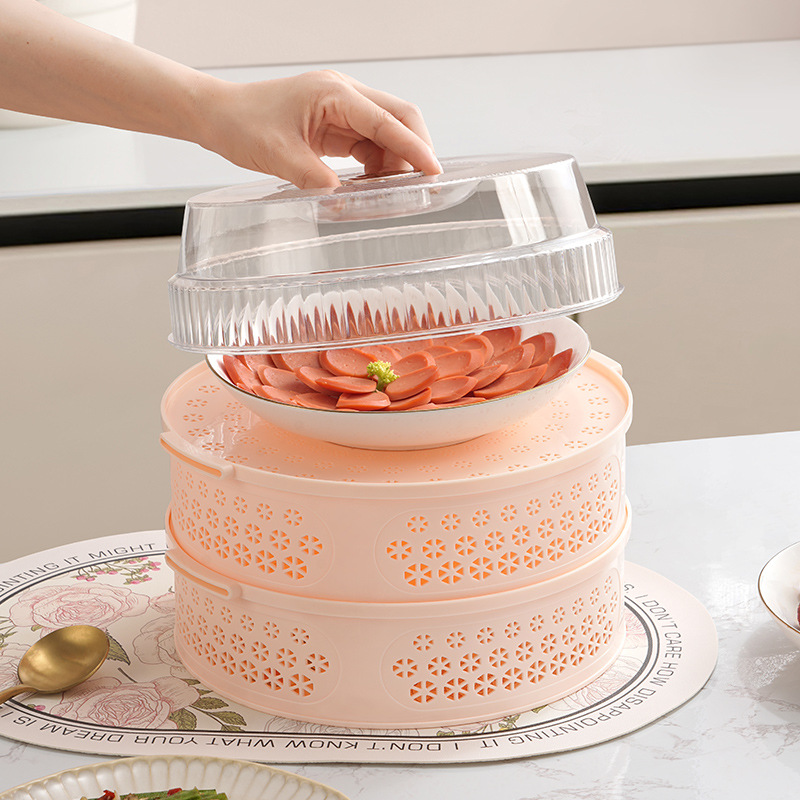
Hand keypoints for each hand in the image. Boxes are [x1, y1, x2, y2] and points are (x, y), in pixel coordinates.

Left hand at [195, 70, 441, 187]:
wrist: (219, 115)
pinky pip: (369, 143)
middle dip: (415, 150)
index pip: (387, 121)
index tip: (434, 171)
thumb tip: (342, 198)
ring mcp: (341, 109)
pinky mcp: (336, 124)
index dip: (413, 148)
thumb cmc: (242, 125)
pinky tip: (373, 187)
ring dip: (396, 162)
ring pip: (387, 133)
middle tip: (424, 186)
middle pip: (399, 118)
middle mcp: (343, 95)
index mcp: (333, 94)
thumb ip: (312, 177)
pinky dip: (378, 166)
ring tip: (393, 194)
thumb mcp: (276, 155)